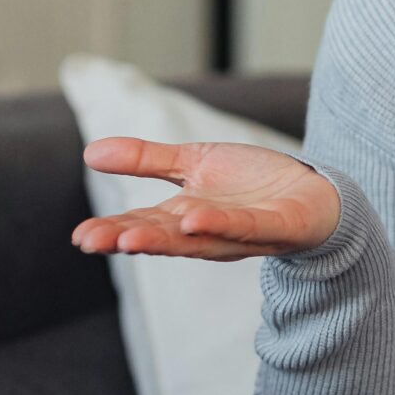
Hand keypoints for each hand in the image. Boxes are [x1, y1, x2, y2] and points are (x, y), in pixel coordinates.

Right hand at [72, 137, 341, 262]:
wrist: (314, 192)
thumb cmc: (252, 183)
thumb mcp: (194, 163)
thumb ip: (146, 160)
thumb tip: (90, 153)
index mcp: (185, 217)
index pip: (142, 224)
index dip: (112, 231)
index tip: (80, 237)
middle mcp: (208, 231)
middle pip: (162, 237)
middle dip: (126, 239)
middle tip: (91, 242)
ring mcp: (241, 232)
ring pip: (198, 239)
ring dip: (164, 239)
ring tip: (130, 236)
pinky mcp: (276, 227)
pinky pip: (244, 226)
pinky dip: (219, 225)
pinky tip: (193, 219)